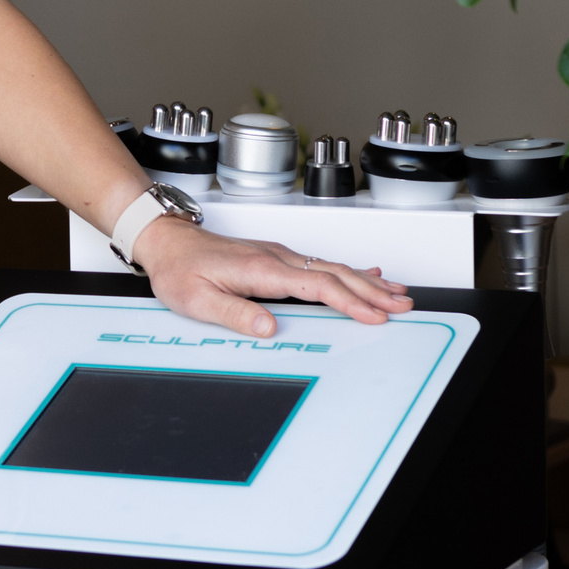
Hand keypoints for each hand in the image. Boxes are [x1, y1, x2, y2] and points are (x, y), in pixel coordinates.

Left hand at [130, 219, 411, 336]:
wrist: (166, 241)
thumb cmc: (179, 270)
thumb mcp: (197, 300)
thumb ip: (234, 314)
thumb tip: (268, 327)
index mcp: (261, 269)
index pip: (317, 286)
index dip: (349, 301)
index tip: (374, 315)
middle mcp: (275, 257)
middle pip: (335, 273)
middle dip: (372, 291)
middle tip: (403, 305)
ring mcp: (278, 255)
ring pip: (333, 267)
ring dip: (367, 281)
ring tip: (397, 293)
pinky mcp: (276, 257)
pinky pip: (322, 264)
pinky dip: (350, 271)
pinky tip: (367, 274)